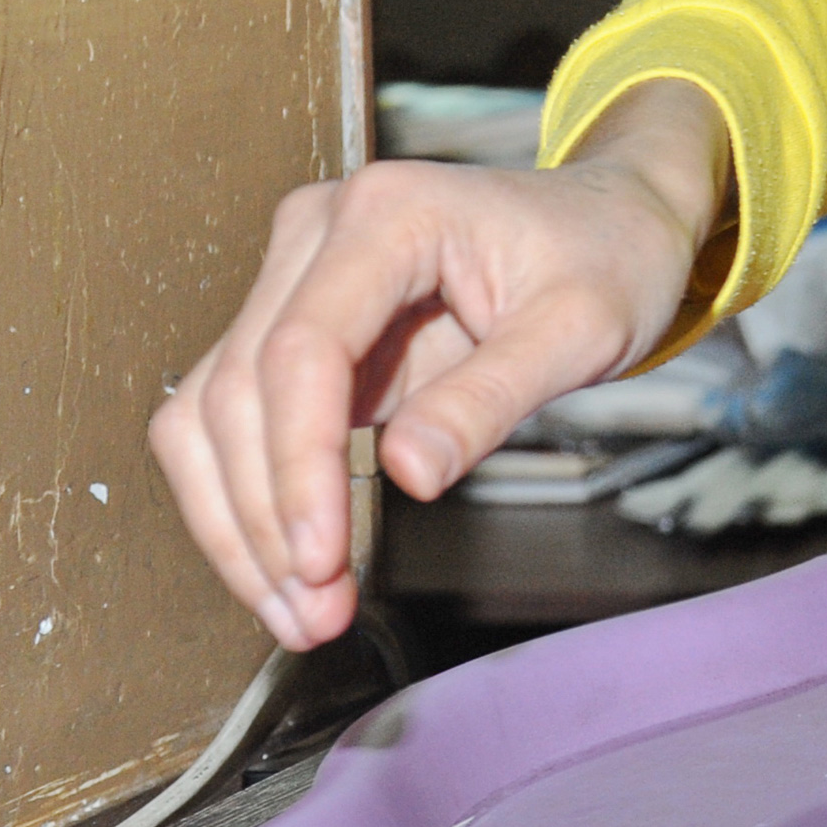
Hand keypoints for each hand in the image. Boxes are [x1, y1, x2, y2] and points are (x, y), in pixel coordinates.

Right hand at [149, 82, 729, 650]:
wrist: (613, 222)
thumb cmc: (609, 261)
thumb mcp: (581, 330)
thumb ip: (491, 397)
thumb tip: (408, 475)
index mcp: (388, 214)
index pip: (302, 349)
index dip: (297, 464)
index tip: (320, 559)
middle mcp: (317, 234)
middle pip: (240, 389)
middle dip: (265, 514)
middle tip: (315, 613)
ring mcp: (294, 276)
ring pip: (213, 412)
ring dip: (240, 521)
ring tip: (300, 611)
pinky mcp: (295, 326)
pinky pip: (239, 421)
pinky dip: (252, 500)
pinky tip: (290, 571)